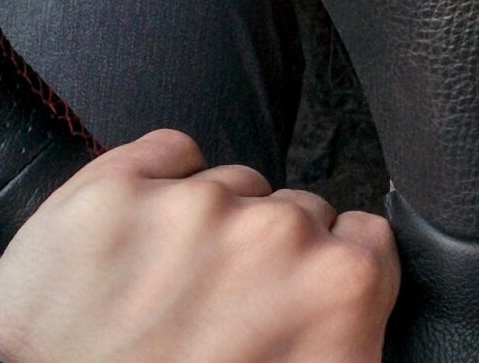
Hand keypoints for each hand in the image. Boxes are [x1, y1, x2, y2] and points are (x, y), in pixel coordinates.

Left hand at [0, 129, 399, 362]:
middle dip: (267, 255)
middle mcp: (277, 234)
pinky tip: (142, 243)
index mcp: (340, 287)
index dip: (328, 271)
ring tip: (170, 294)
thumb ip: (351, 327)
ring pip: (230, 186)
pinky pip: (168, 151)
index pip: (365, 237)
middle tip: (223, 314)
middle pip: (297, 212)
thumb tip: (353, 303)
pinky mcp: (113, 193)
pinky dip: (161, 181)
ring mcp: (192, 207)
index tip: (295, 298)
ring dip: (210, 227)